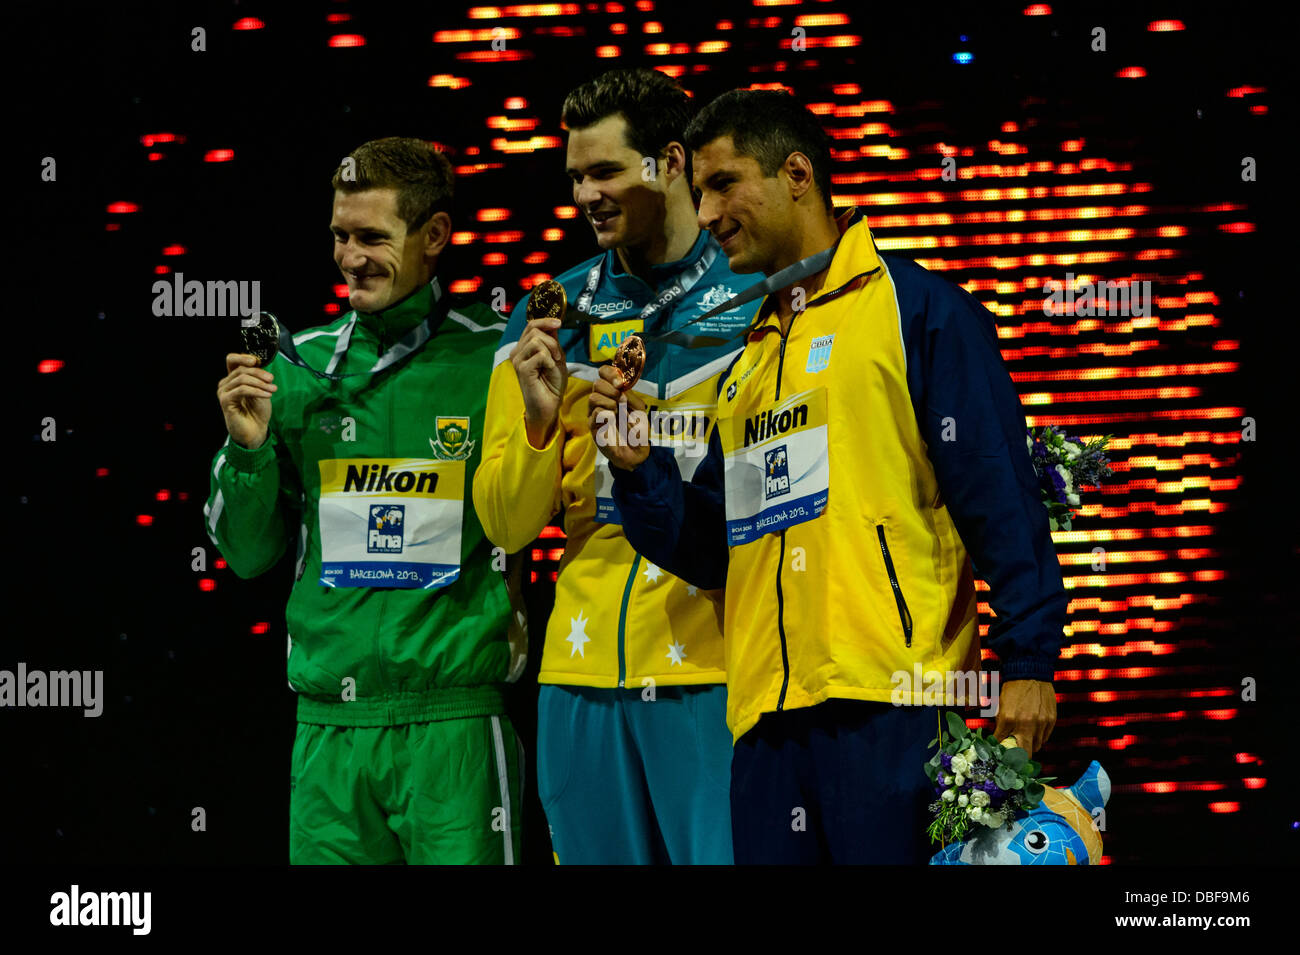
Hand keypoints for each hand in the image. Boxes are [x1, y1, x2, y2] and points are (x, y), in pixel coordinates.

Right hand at [218, 354, 275, 449]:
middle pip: (241, 369)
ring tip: (272, 390)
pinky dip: (257, 391)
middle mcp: (226, 383)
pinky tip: (267, 395)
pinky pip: (242, 390)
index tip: (257, 361)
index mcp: (233, 378)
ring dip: (260, 383)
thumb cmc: (257, 411)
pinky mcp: (225, 400)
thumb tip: (259, 364)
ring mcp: (224, 391)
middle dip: (259, 373)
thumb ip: (258, 377)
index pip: (232, 359)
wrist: (256, 430)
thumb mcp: (261, 389)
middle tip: (272, 380)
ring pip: (242, 379)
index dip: (243, 357)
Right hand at [509, 317, 566, 447]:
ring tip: (554, 364)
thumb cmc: (552, 383)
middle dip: (552, 341)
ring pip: (536, 341)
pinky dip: (550, 361)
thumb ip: (553, 341)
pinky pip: (540, 354)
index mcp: (523, 348)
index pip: (531, 325)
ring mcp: (517, 360)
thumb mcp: (556, 357)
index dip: (545, 321)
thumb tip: (553, 324)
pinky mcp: (522, 369)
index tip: (558, 323)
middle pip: (534, 330)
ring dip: (551, 350)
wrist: (549, 405)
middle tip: (558, 356)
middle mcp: (517, 352)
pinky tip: (549, 371)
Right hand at [588, 365, 650, 471]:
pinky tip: (613, 420)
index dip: (609, 373)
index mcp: (613, 393)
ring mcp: (596, 413)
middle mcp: (602, 400)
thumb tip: (621, 389)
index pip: (604, 373)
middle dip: (611, 389)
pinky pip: (595, 413)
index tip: (620, 382)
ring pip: (593, 397)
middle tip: (621, 399)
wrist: (635, 453)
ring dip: (609, 402)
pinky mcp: (593, 426)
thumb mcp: (640, 410)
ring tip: (618, 411)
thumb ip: (631, 397)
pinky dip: (607, 414)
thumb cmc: (637, 430)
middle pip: (597, 383)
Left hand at [993, 679, 1056, 758]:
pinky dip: (1039, 738)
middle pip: (1025, 753)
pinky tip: (1035, 733)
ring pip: (1037, 746)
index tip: (1000, 753)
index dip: (1000, 749)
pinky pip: (1045, 737)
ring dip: (1030, 746)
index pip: (1001, 743)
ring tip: (1026, 742)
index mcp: (1007, 719)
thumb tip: (1000, 739)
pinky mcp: (1051, 720)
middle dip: (1019, 757)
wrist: (1030, 674)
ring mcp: (1040, 723)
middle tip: (1016, 757)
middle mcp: (1025, 724)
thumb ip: (1001, 724)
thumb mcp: (1001, 706)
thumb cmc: (1013, 689)